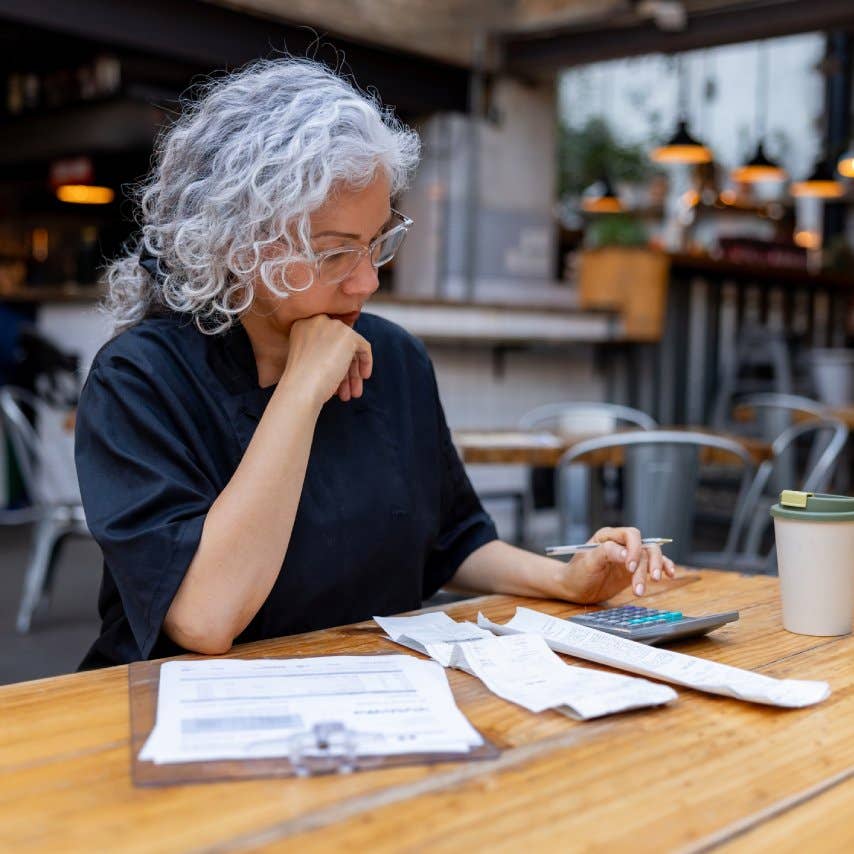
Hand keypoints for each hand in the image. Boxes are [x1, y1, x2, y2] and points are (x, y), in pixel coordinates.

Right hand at [285, 314, 372, 404]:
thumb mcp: (307, 359)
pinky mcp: (348, 335)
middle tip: (346, 390)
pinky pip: (363, 346)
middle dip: (344, 369)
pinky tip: (362, 378)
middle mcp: (316, 321)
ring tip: (352, 393)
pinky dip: (365, 362)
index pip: (326, 339)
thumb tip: (344, 357)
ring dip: (353, 372)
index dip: (332, 359)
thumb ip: (322, 351)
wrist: (300, 388)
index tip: (335, 378)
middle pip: (339, 343)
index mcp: (302, 324)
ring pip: (350, 348)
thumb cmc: (300, 382)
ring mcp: (332, 326)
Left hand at [558, 527, 675, 603]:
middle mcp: (622, 544)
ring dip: (654, 571)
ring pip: (651, 557)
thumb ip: (606, 553)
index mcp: (608, 536)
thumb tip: (627, 553)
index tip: (630, 567)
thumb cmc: (577, 573)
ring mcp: (630, 557)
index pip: (631, 535)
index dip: (635, 548)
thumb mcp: (588, 561)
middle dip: (648, 564)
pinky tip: (670, 575)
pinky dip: (664, 567)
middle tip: (649, 579)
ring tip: (642, 589)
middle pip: (645, 547)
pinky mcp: (634, 570)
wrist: (574, 588)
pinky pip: (653, 565)